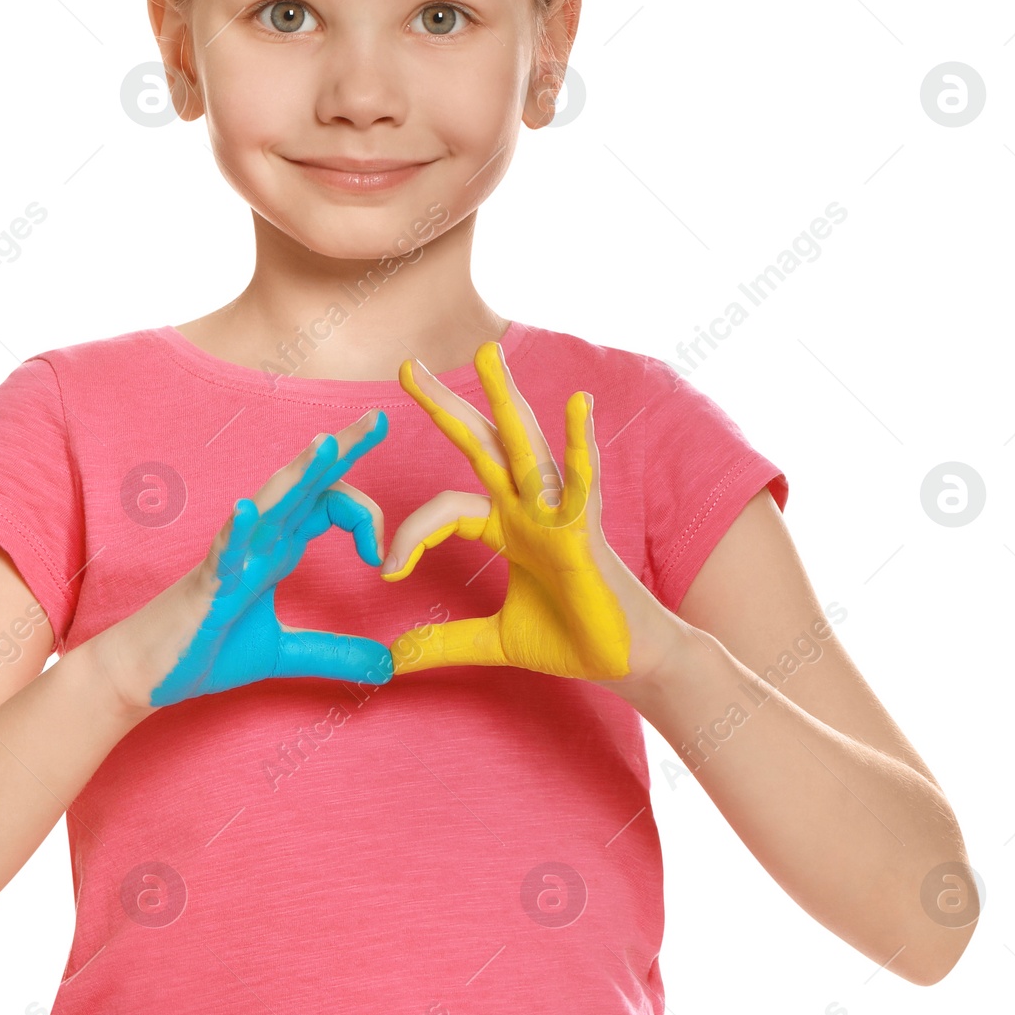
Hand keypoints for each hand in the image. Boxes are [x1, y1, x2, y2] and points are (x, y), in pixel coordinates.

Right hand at [140, 408, 393, 706]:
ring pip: (269, 505)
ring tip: (324, 444)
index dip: (366, 517)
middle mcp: (258, 540)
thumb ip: (334, 653)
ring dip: (297, 474)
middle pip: (305, 485)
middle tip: (378, 418)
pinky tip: (246, 510)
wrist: (144, 672)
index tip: (382, 559)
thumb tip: (387, 666)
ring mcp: (231, 557)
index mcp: (278, 547)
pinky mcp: (205, 585)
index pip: (327, 503)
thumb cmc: (204, 648)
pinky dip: (235, 530)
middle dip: (340, 450)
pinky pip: (221, 550)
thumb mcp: (282, 652)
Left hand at [380, 341, 678, 685]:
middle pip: (479, 444)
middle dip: (445, 404)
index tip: (389, 572)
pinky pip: (583, 480)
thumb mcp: (494, 641)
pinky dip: (580, 441)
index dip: (413, 535)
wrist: (626, 663)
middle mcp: (528, 507)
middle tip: (408, 366)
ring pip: (525, 445)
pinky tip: (578, 403)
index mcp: (505, 524)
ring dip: (505, 397)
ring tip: (486, 351)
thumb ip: (445, 642)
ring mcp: (557, 513)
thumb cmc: (571, 640)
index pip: (445, 509)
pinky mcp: (586, 531)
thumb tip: (395, 659)